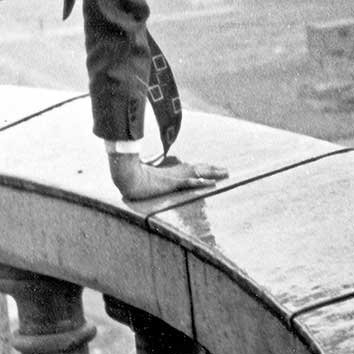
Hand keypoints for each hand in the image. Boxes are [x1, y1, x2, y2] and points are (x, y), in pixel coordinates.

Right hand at [108, 151, 229, 200]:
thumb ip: (154, 180)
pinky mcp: (171, 184)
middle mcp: (175, 172)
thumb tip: (156, 183)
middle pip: (198, 169)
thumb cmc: (134, 179)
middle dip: (213, 169)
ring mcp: (174, 178)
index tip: (215, 169)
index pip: (192, 168)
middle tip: (227, 171)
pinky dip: (200, 183)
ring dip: (212, 174)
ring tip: (226, 174)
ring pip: (198, 173)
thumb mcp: (147, 180)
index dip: (204, 169)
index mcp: (171, 172)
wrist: (126, 177)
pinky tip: (211, 184)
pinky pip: (188, 183)